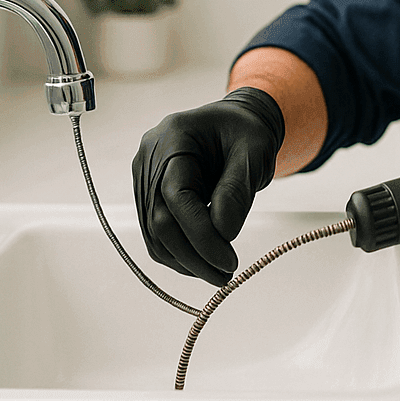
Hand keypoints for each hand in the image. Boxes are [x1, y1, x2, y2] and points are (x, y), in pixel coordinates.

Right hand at [132, 88, 284, 284]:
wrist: (236, 124)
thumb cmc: (246, 133)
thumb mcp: (254, 152)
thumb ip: (237, 190)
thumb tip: (224, 234)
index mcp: (173, 137)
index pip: (176, 197)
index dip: (201, 235)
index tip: (229, 261)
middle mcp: (149, 158)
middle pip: (159, 220)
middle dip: (193, 255)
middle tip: (226, 276)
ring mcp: (144, 178)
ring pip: (154, 234)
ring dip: (185, 261)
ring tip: (219, 273)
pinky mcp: (149, 196)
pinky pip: (157, 233)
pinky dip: (180, 253)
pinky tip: (205, 261)